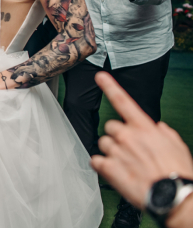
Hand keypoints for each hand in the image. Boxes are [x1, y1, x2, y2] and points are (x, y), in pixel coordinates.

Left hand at [91, 72, 192, 209]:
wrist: (174, 196)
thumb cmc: (178, 173)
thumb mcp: (177, 146)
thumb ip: (164, 133)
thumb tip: (158, 128)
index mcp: (144, 128)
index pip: (123, 101)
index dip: (109, 86)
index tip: (100, 76)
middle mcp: (128, 136)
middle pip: (110, 127)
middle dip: (118, 137)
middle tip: (131, 152)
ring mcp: (116, 151)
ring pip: (103, 144)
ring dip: (112, 152)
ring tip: (128, 165)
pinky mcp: (108, 167)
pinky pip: (96, 161)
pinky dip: (102, 166)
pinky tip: (117, 173)